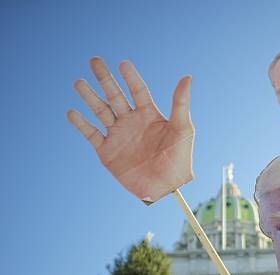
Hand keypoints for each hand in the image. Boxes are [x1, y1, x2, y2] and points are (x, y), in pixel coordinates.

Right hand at [67, 57, 194, 203]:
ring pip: (100, 111)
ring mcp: (118, 135)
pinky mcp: (107, 151)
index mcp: (150, 115)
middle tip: (94, 60)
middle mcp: (132, 122)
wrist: (166, 187)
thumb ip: (180, 103)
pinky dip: (81, 124)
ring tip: (78, 83)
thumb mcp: (183, 129)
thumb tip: (186, 76)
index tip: (123, 64)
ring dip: (90, 97)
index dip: (131, 77)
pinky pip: (91, 134)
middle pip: (115, 96)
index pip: (138, 91)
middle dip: (104, 79)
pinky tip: (72, 112)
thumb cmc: (180, 159)